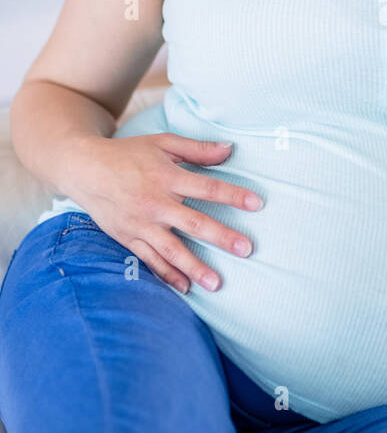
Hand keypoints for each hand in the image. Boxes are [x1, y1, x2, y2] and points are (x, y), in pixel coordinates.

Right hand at [64, 133, 263, 293]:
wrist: (83, 169)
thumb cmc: (128, 154)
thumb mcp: (162, 143)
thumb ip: (197, 149)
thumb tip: (230, 149)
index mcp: (167, 178)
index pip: (207, 188)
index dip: (233, 195)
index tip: (257, 204)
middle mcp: (155, 204)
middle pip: (193, 223)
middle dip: (221, 237)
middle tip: (246, 249)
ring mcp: (140, 224)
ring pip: (171, 249)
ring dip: (194, 267)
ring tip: (216, 284)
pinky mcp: (127, 238)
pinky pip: (149, 260)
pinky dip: (166, 275)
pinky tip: (185, 288)